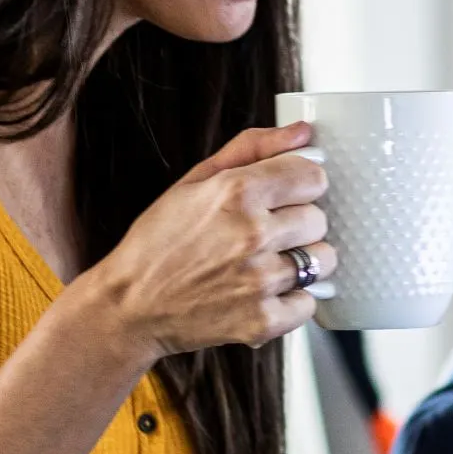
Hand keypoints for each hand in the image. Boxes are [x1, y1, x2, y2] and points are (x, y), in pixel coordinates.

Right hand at [76, 124, 337, 362]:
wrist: (129, 306)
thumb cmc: (159, 242)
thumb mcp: (194, 180)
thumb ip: (252, 148)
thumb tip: (303, 132)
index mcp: (236, 192)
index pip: (313, 176)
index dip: (300, 186)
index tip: (284, 196)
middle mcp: (252, 234)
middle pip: (319, 218)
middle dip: (297, 224)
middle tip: (263, 235)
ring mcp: (259, 280)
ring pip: (323, 260)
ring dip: (301, 261)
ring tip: (264, 264)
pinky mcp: (262, 321)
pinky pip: (309, 303)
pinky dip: (291, 301)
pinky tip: (262, 294)